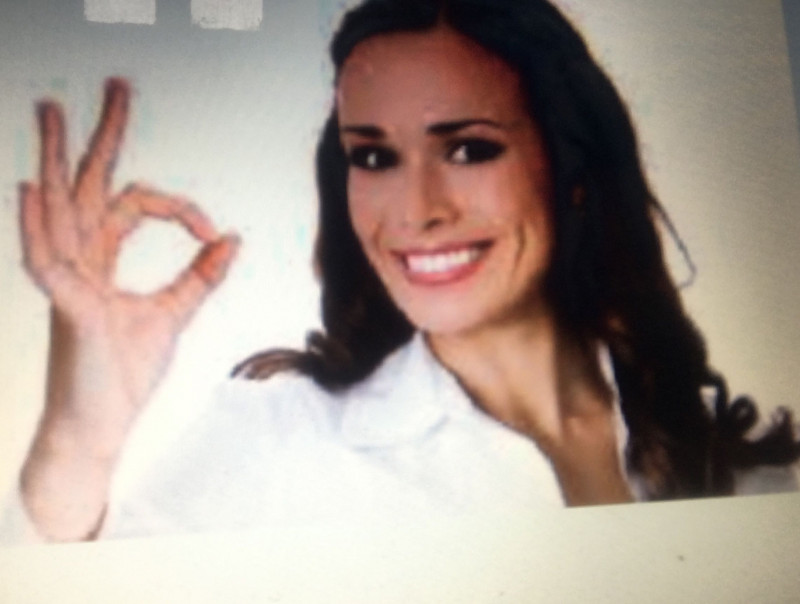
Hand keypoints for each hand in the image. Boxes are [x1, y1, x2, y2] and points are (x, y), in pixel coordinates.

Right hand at [18, 78, 238, 539]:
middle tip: (114, 86)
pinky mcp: (70, 313)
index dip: (175, 207)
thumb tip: (233, 238)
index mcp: (99, 263)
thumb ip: (199, 277)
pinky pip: (47, 264)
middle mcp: (78, 264)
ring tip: (51, 109)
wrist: (101, 427)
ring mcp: (68, 286)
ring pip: (58, 211)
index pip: (129, 206)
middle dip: (97, 136)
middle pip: (84, 186)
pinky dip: (38, 228)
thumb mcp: (172, 316)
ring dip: (54, 160)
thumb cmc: (124, 374)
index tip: (209, 227)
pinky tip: (34, 188)